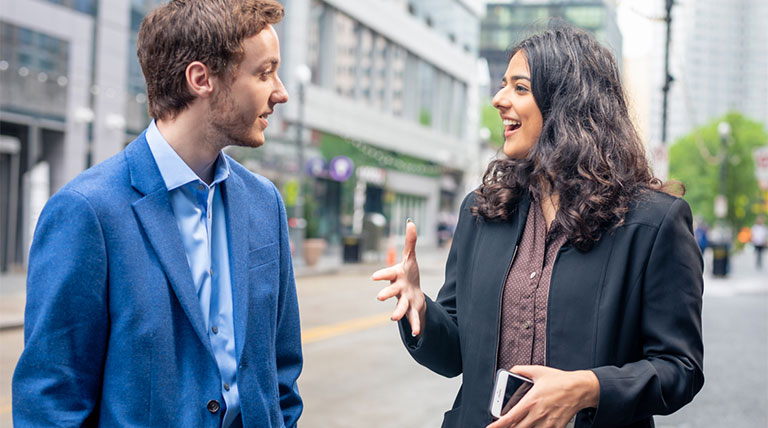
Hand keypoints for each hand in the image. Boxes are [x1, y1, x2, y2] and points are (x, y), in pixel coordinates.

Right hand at [371, 220, 425, 335]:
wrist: (413, 291)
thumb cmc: (408, 273)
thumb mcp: (410, 257)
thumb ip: (411, 241)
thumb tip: (411, 222)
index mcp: (397, 276)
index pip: (388, 274)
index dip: (382, 275)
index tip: (374, 277)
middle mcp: (398, 289)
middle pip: (392, 291)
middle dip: (386, 293)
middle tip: (379, 297)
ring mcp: (405, 300)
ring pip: (401, 306)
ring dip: (398, 312)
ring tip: (393, 318)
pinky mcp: (412, 309)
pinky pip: (413, 318)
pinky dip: (415, 325)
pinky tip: (417, 333)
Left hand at [486, 366, 598, 427]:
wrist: (580, 389)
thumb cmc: (560, 380)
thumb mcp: (538, 371)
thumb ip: (521, 370)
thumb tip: (511, 371)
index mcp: (531, 401)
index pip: (510, 417)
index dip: (498, 425)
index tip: (490, 427)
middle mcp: (538, 414)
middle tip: (500, 427)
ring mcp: (547, 423)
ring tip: (515, 426)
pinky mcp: (556, 427)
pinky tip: (532, 426)